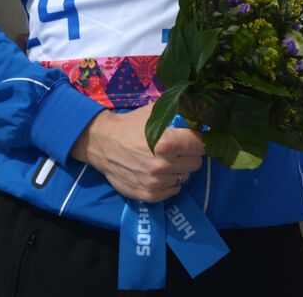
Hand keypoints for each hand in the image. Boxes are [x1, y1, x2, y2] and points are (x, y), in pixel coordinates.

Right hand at [70, 107, 204, 201]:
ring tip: (167, 160)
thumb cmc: (131, 125)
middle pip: (196, 163)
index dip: (198, 140)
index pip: (201, 145)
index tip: (193, 138)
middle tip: (180, 150)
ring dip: (179, 169)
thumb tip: (198, 108)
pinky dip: (170, 183)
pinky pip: (173, 191)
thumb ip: (178, 110)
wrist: (102, 143)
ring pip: (185, 177)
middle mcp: (163, 164)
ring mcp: (155, 182)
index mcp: (168, 142)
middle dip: (191, 154)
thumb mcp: (154, 112)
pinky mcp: (147, 194)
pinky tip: (162, 173)